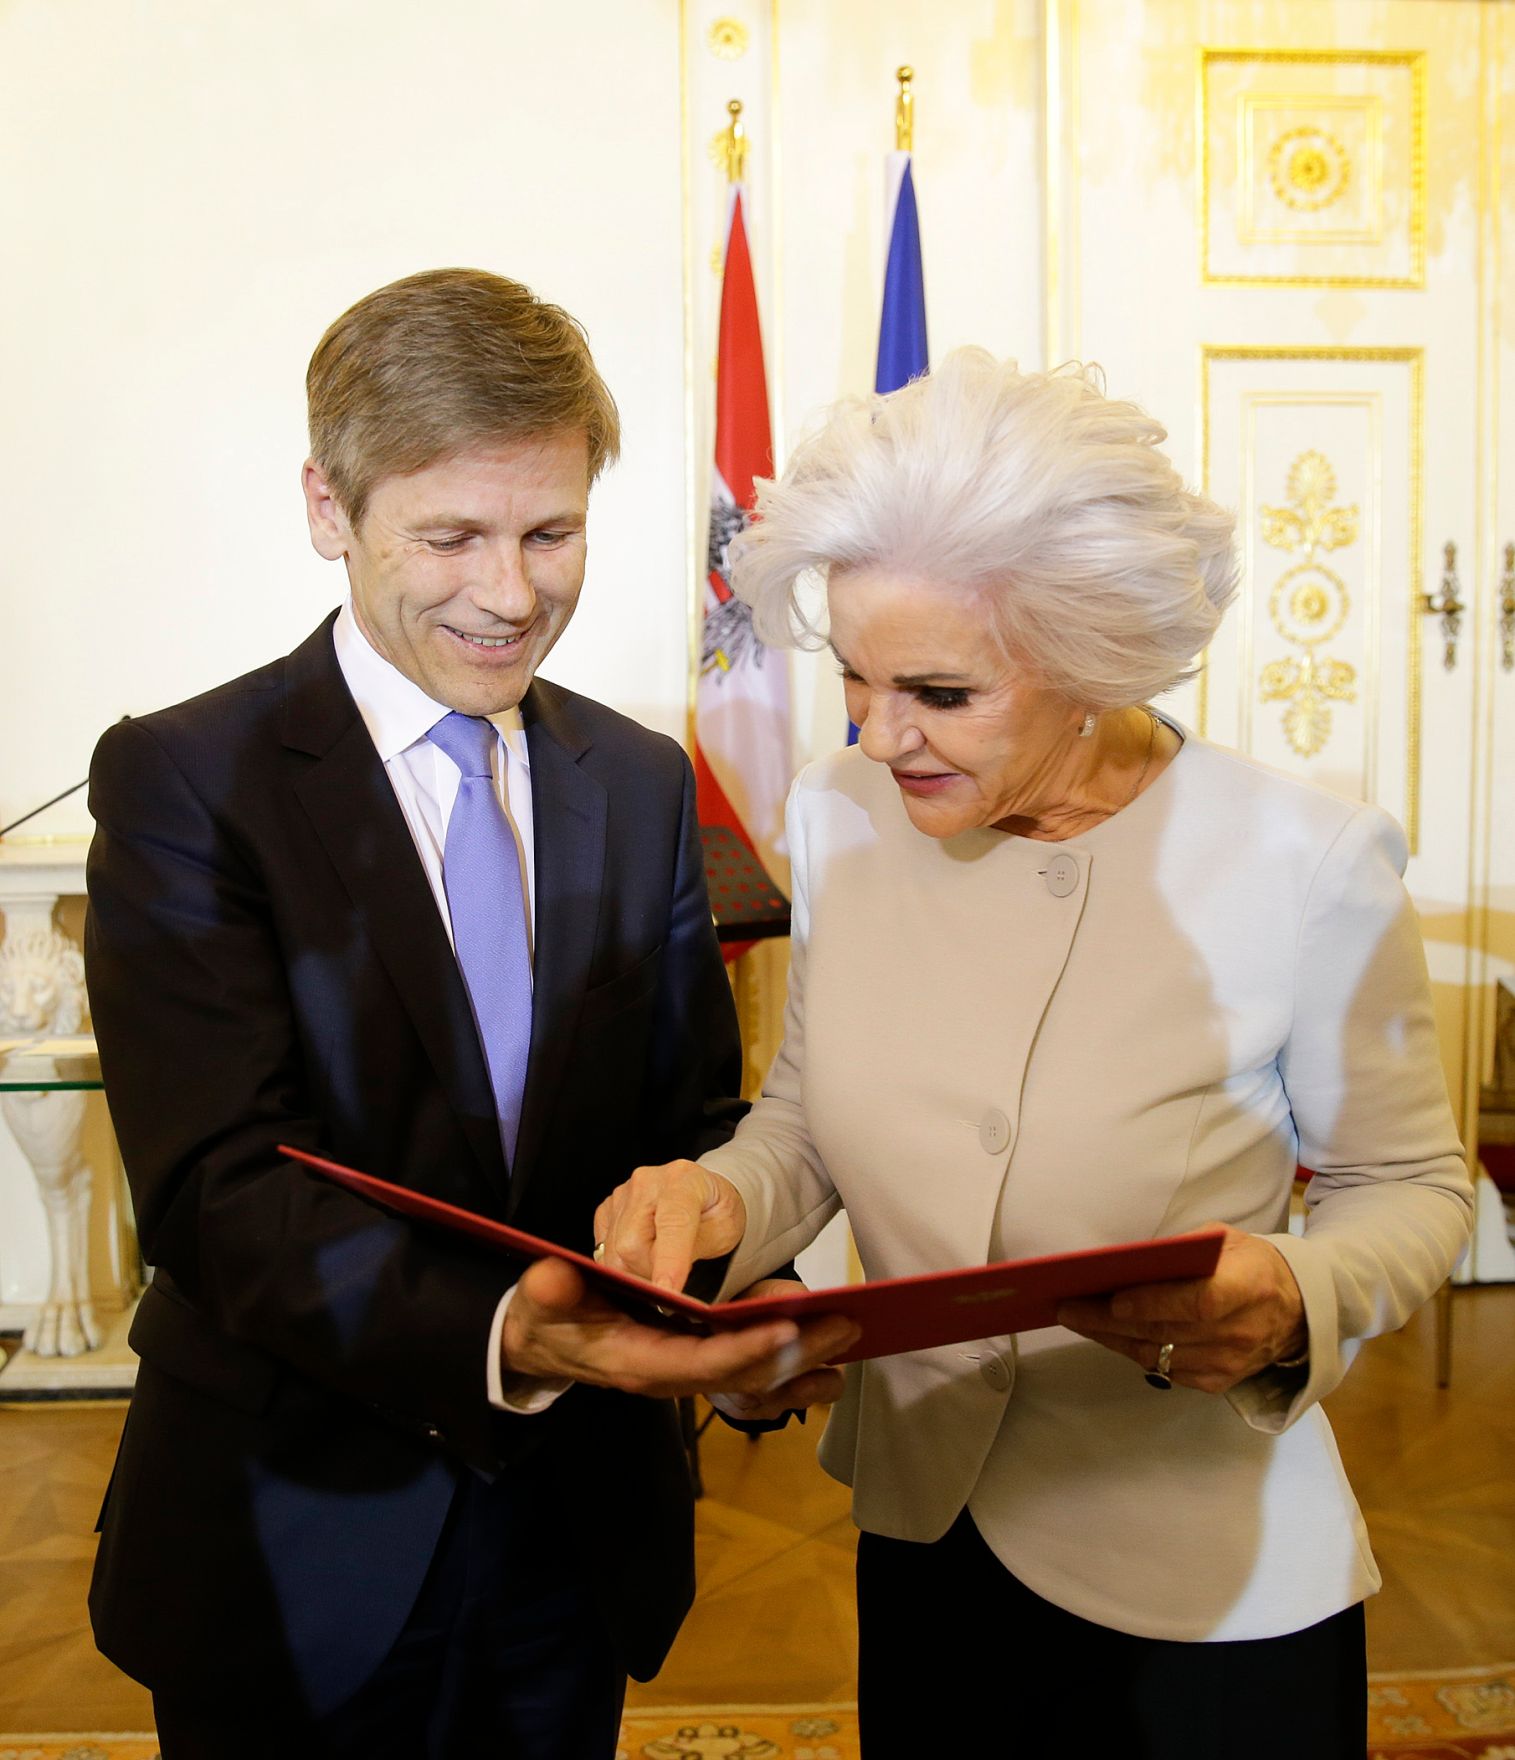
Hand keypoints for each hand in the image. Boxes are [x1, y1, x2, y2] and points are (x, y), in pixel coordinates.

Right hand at [501, 1258, 856, 1405]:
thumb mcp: (540, 1302)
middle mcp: (670, 1376)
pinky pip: (749, 1369)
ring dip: (802, 1362)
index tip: (787, 1331)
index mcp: (638, 1361)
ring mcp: (686, 1373)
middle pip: (741, 1374)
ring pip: (753, 1376)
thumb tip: (551, 1277)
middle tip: (846, 1325)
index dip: (744, 1349)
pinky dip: (789, 1364)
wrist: (544, 1345)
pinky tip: (827, 1356)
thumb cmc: (545, 1319)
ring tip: (850, 1340)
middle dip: (794, 1353)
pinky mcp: (696, 1362)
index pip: (700, 1362)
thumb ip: (548, 1292)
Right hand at [593, 1159, 746, 1291]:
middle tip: (674, 1273)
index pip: (672, 1224)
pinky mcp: (607, 1207)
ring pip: (614, 1253)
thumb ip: (692, 1252)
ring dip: (637, 1269)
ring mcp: (623, 1192)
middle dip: (651, 1272)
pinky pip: (603, 1248)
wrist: (705, 1191)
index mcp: (683, 1180)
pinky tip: (644, 1251)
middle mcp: (647, 1181)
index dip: (668, 1262)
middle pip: (631, 1245)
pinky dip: (623, 1261)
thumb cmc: (717, 1210)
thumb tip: (664, 1284)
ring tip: (661, 1258)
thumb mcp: (724, 1232)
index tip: (667, 1293)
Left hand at [1056, 1224, 1307, 1393]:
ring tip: (1077, 1320)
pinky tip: (1108, 1336)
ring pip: (1159, 1357)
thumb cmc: (1254, 1265)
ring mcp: (1229, 1364)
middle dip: (1109, 1321)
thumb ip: (1184, 1250)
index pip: (1196, 1304)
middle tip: (1068, 1307)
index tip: (1113, 1299)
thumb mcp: (1227, 1240)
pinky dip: (1134, 1352)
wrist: (1300, 1311)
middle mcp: (1239, 1333)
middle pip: (1166, 1333)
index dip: (1154, 1304)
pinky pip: (1167, 1370)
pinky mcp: (1219, 1382)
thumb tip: (1131, 1261)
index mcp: (1247, 1288)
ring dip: (1112, 1339)